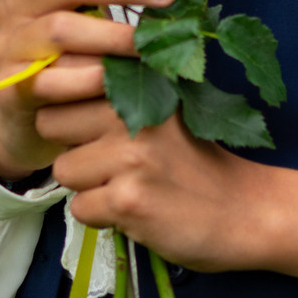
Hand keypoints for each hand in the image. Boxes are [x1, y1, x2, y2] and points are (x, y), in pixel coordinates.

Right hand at [0, 0, 176, 182]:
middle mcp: (10, 7)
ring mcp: (8, 48)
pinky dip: (91, 80)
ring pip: (61, 31)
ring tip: (151, 43)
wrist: (30, 120)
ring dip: (114, 35)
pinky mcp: (13, 89)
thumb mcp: (73, 8)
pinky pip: (53, 81)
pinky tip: (119, 82)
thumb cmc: (63, 53)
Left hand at [42, 99, 297, 284]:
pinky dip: (101, 217)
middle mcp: (132, 114)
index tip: (87, 122)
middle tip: (108, 162)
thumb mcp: (165, 113)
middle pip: (51, 123)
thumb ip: (122, 94)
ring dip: (86, 186)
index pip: (65, 80)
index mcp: (140, 85)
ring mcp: (129, 157)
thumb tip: (54, 81)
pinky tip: (133, 212)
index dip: (68, 105)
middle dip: (71, 146)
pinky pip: (79, 209)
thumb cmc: (199, 163)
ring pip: (63, 170)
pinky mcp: (128, 200)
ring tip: (126, 188)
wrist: (246, 211)